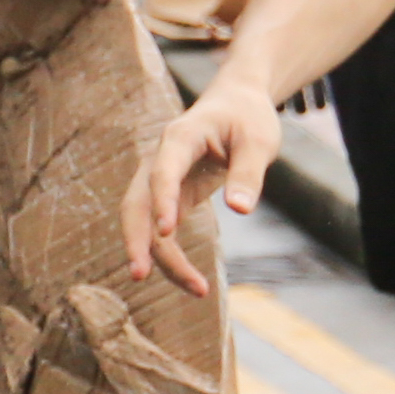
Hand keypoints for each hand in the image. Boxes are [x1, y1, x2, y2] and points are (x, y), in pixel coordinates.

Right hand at [125, 71, 278, 293]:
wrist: (234, 104)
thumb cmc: (247, 118)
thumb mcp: (258, 140)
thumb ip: (248, 173)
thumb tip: (240, 210)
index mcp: (179, 138)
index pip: (162, 174)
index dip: (162, 201)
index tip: (168, 232)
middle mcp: (158, 161)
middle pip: (135, 205)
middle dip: (135, 240)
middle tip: (139, 275)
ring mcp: (159, 181)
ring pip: (144, 223)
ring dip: (157, 257)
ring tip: (195, 289)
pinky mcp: (169, 197)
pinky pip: (160, 230)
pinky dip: (170, 255)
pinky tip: (191, 280)